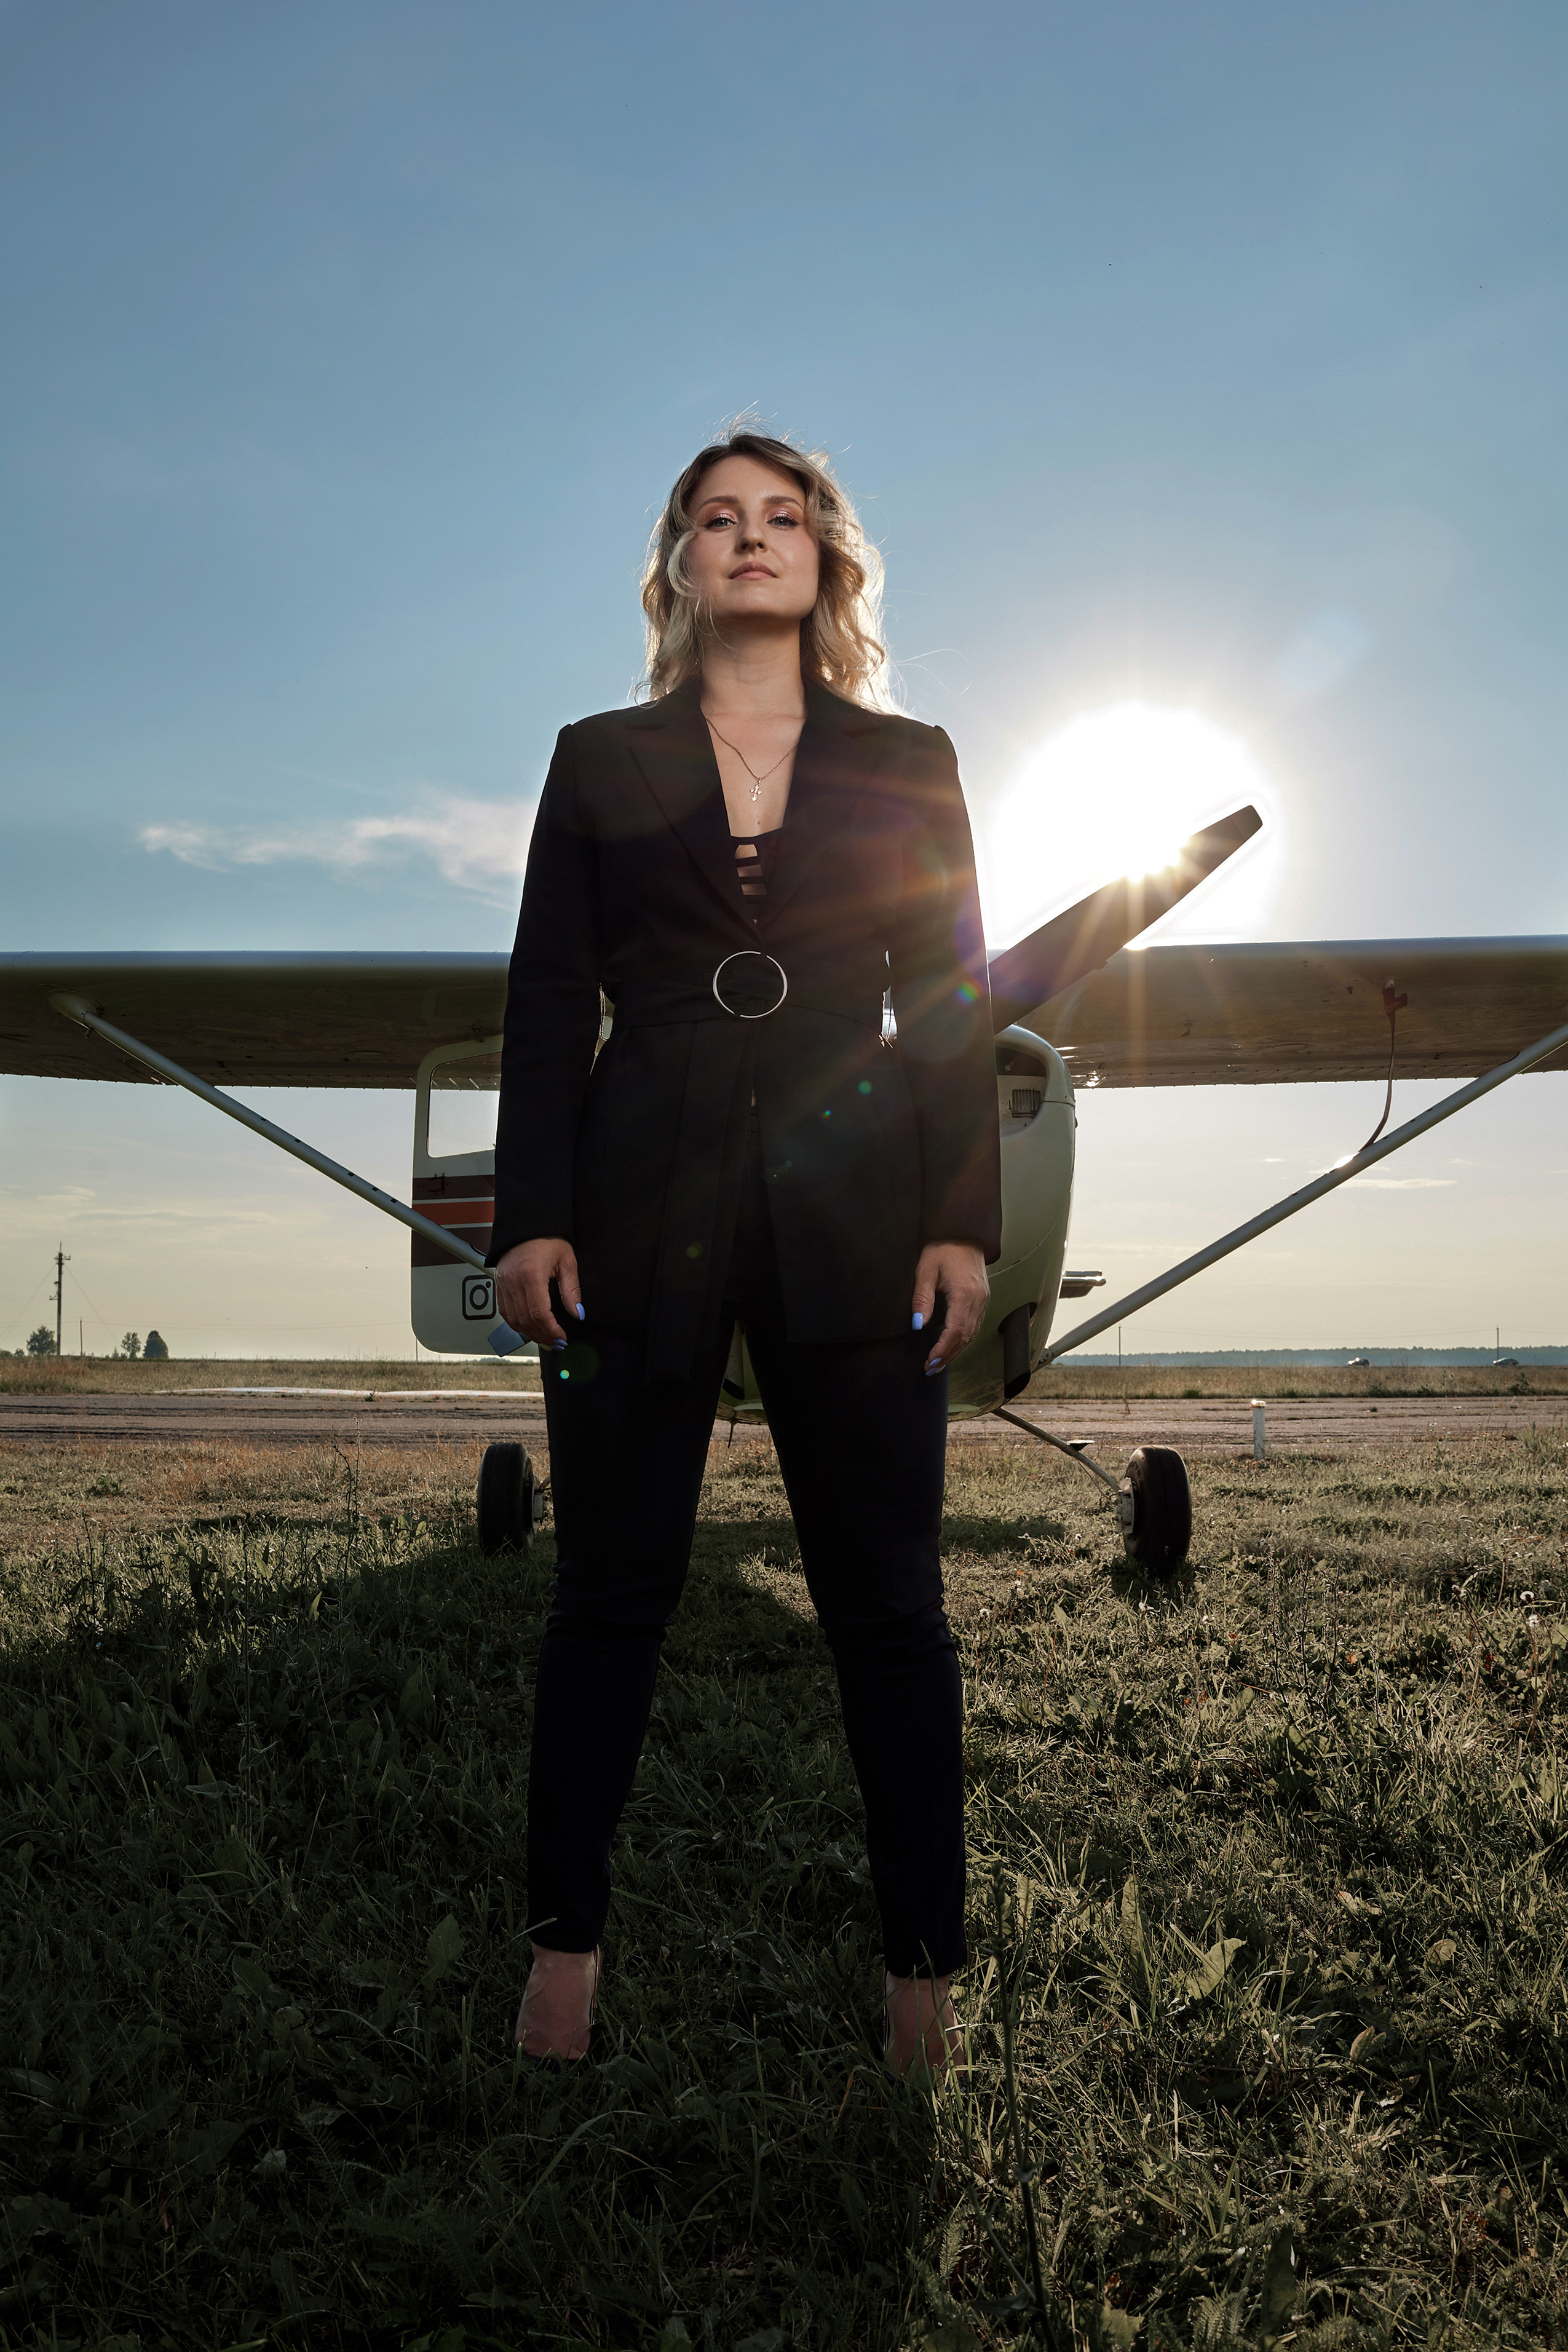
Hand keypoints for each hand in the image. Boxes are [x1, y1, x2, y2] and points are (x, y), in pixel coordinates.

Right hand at [494, 1237, 581, 1349]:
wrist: (528, 1222)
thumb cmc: (547, 1237)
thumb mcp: (567, 1261)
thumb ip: (571, 1290)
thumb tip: (577, 1313)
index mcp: (531, 1274)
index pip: (539, 1314)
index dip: (551, 1330)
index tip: (561, 1337)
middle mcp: (513, 1280)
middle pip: (525, 1320)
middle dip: (541, 1336)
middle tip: (555, 1343)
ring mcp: (503, 1282)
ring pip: (512, 1319)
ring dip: (528, 1333)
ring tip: (543, 1339)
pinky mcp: (498, 1283)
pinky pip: (503, 1310)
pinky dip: (515, 1323)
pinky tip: (527, 1327)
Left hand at [911, 1241, 988, 1375]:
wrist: (964, 1233)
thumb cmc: (943, 1247)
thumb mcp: (926, 1269)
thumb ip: (922, 1298)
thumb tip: (918, 1325)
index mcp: (965, 1293)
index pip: (955, 1330)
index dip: (943, 1349)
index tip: (930, 1361)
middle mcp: (978, 1299)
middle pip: (965, 1337)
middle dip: (948, 1355)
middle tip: (931, 1368)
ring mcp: (984, 1299)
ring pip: (972, 1334)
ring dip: (956, 1350)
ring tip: (938, 1362)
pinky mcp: (983, 1299)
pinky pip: (975, 1325)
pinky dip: (963, 1339)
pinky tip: (951, 1345)